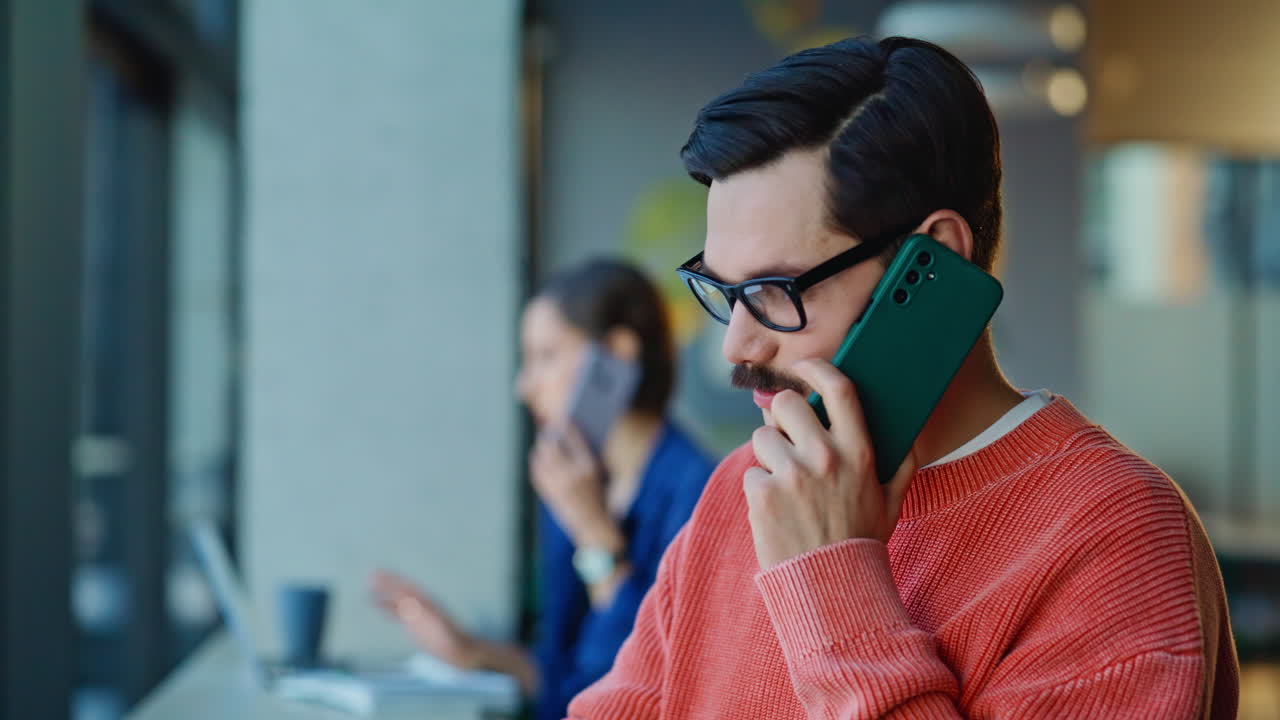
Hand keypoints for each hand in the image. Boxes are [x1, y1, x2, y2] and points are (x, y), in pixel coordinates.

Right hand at [368, 569, 477, 668]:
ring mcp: (416, 614)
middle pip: (401, 590)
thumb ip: (424, 614)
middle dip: (387, 582)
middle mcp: (421, 604)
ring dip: (384, 592)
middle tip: (371, 573)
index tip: (381, 574)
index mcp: (427, 602)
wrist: (458, 651)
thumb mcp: (439, 626)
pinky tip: (375, 604)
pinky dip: (385, 607)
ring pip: (397, 600)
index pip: (407, 588)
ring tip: (369, 585)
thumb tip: (409, 604)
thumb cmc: (450, 640)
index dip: (394, 580)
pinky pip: (396, 613)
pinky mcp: (413, 624)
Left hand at [529, 423, 616, 549]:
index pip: (574, 438)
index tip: (563, 417)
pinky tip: (538, 457)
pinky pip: (537, 472)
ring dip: (541, 447)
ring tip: (543, 441)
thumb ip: (589, 453)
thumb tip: (572, 433)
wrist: (593, 525)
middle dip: (549, 435)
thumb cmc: (600, 496)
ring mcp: (558, 485)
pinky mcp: (549, 494)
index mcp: (589, 467)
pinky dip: (536, 462)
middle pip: (553, 445)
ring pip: (542, 458)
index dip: (566, 425)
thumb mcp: (602, 474)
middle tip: (549, 428)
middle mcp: (571, 474)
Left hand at [745, 358, 916, 570]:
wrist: (832, 589)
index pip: (839, 389)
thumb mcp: (891, 502)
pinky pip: (751, 474)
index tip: (804, 367)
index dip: (817, 368)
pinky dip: (759, 490)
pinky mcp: (763, 496)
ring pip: (761, 438)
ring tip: (784, 484)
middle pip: (785, 403)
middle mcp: (825, 458)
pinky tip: (776, 511)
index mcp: (858, 452)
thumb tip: (910, 435)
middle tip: (786, 436)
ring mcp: (792, 475)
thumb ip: (900, 465)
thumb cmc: (861, 542)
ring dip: (768, 456)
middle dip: (780, 416)